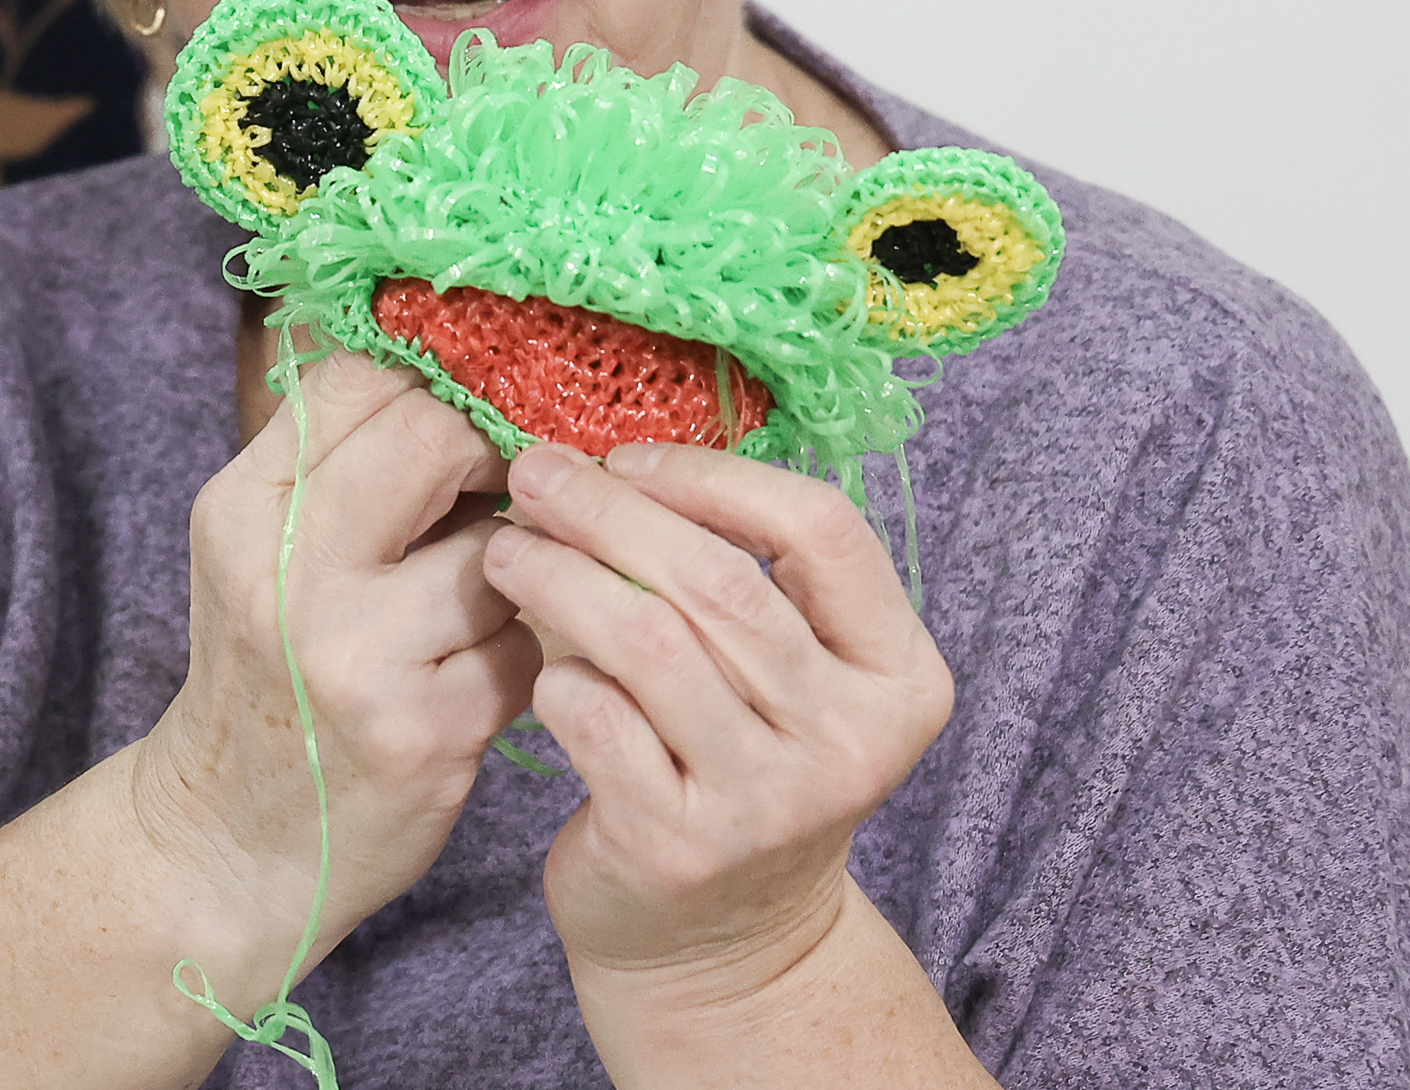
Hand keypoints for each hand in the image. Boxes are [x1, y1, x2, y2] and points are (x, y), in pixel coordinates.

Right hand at [128, 349, 540, 1001]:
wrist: (228, 843)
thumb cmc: (267, 673)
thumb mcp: (262, 552)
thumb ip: (340, 459)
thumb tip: (463, 357)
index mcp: (241, 511)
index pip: (357, 380)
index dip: (431, 386)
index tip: (460, 421)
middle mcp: (286, 576)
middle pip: (436, 433)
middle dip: (489, 453)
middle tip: (495, 496)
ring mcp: (357, 657)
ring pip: (503, 542)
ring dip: (517, 563)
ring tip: (482, 599)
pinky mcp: (426, 731)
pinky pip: (526, 641)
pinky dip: (523, 648)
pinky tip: (482, 672)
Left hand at [480, 442, 953, 1006]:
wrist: (722, 951)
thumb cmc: (742, 772)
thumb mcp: (791, 682)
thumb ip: (748, 580)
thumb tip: (612, 460)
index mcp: (899, 677)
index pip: (825, 531)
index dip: (718, 477)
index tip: (630, 458)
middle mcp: (849, 740)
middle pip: (723, 582)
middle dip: (612, 513)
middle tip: (536, 477)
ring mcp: (767, 801)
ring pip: (650, 641)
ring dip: (564, 577)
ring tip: (510, 550)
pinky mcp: (678, 847)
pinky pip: (597, 718)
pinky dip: (556, 673)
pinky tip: (534, 661)